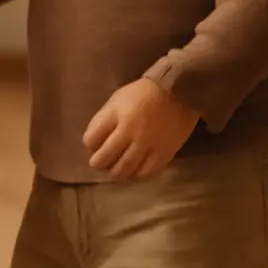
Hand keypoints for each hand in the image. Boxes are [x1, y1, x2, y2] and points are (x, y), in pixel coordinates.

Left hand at [83, 78, 198, 180]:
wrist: (177, 92)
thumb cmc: (142, 93)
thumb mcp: (117, 98)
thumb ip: (106, 118)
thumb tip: (97, 139)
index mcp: (114, 114)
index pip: (92, 139)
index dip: (90, 144)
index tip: (94, 145)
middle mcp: (128, 131)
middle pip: (105, 157)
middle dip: (98, 163)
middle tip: (100, 164)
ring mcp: (146, 144)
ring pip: (125, 169)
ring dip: (116, 173)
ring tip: (116, 172)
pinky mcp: (164, 154)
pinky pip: (146, 172)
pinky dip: (137, 175)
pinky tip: (134, 172)